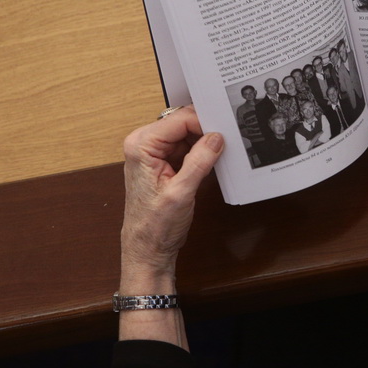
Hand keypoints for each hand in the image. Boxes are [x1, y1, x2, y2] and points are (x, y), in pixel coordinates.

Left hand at [121, 106, 222, 279]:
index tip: (224, 131)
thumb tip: (216, 138)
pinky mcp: (163, 162)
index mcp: (141, 145)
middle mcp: (144, 144)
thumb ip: (199, 161)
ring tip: (221, 153)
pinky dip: (201, 152)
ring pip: (187, 134)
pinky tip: (212, 160)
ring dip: (204, 142)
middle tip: (227, 139)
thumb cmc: (154, 226)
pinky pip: (186, 147)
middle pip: (182, 123)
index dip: (204, 123)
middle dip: (205, 130)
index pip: (179, 119)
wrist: (148, 248)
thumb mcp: (181, 193)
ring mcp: (154, 153)